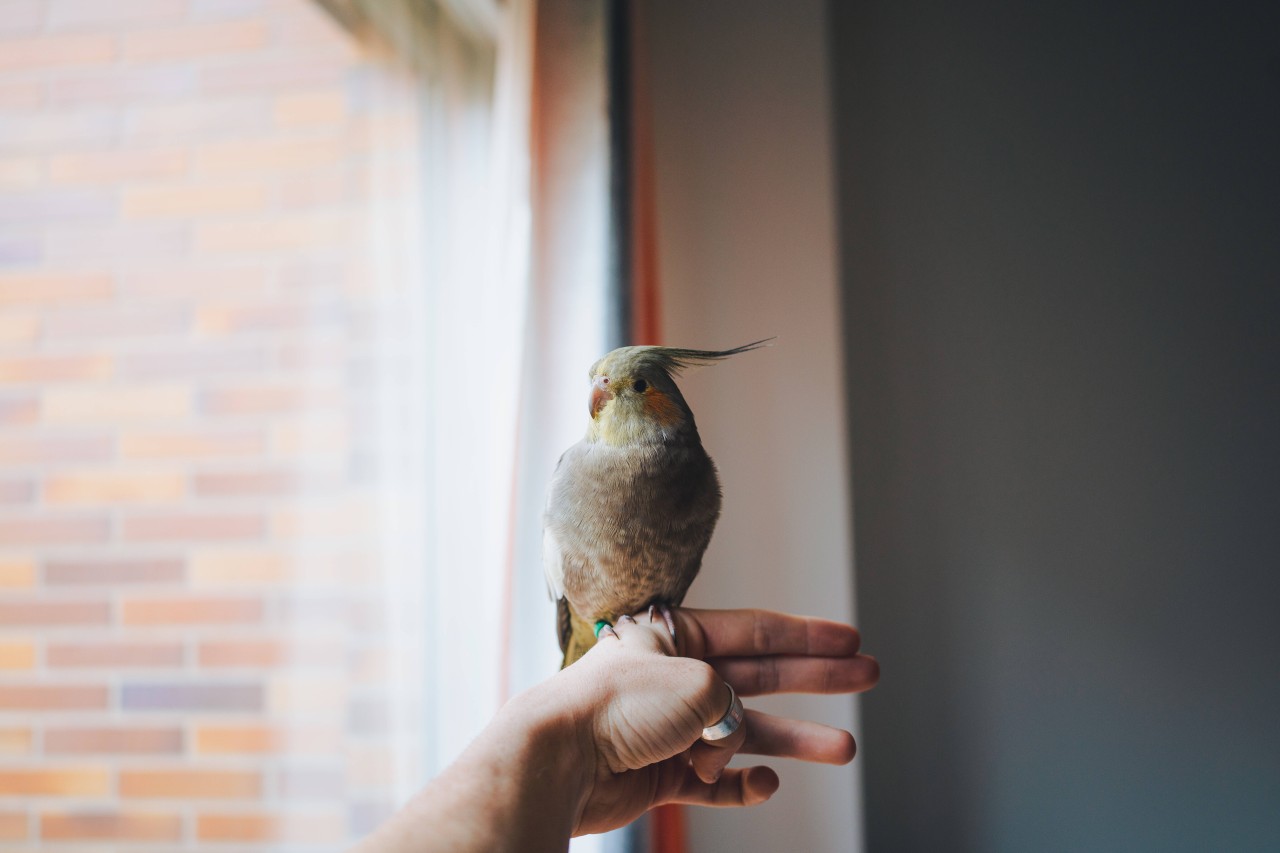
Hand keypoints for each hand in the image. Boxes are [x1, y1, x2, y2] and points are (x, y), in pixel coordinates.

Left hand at [539, 607, 879, 835]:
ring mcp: (667, 729)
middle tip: (867, 675)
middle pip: (759, 676)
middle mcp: (673, 678)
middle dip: (815, 678)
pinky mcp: (659, 775)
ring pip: (745, 734)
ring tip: (843, 748)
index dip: (806, 634)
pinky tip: (766, 784)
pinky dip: (742, 784)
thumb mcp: (697, 681)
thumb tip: (730, 738)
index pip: (752, 629)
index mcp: (671, 636)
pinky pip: (716, 781)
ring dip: (794, 741)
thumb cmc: (616, 706)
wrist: (559, 760)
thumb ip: (730, 701)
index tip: (850, 637)